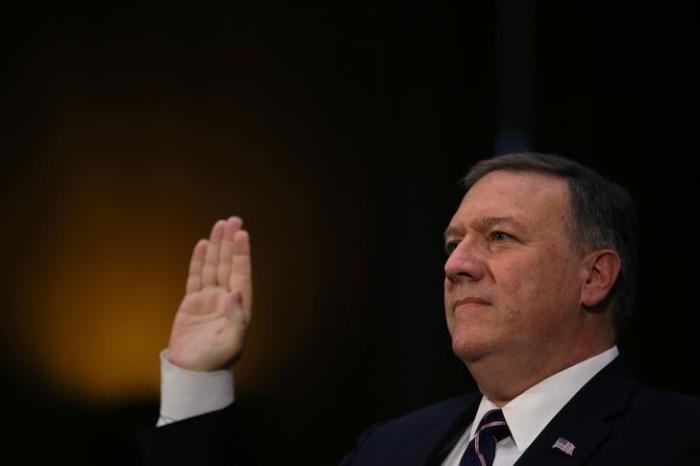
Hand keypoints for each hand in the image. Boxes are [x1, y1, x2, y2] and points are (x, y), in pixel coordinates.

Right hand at [167, 217, 251, 370]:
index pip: (241, 274)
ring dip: (216, 247)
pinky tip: (202, 245)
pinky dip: (199, 261)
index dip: (241, 254)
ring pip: (213, 267)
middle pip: (229, 264)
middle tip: (233, 219)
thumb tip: (236, 293)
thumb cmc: (215, 361)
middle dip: (230, 243)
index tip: (242, 234)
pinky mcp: (192, 303)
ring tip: (219, 225)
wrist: (192, 373)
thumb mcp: (230, 343)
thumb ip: (235, 318)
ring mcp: (209, 299)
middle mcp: (226, 299)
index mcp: (239, 307)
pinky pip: (196, 277)